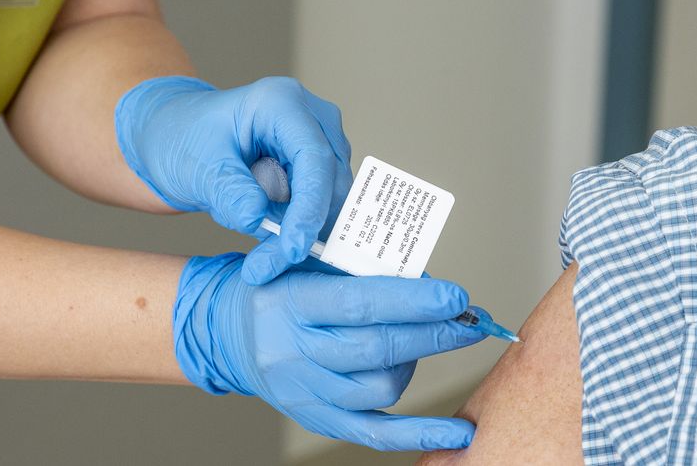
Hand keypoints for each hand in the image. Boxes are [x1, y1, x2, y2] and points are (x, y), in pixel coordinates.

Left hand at [115, 76, 351, 284]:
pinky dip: (294, 231)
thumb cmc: (186, 138)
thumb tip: (258, 219)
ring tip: (257, 257)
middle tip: (263, 267)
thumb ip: (229, 191)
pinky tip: (267, 246)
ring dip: (295, 234)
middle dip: (302, 230)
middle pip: (330, 183)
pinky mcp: (316, 170)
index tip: (294, 247)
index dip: (310, 206)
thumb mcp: (198, 165)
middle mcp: (311, 118)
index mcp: (282, 103)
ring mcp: (319, 143)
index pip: (313, 158)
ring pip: (329, 202)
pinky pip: (318, 209)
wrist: (179, 139)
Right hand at [174, 253, 486, 450]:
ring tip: (425, 339)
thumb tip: (428, 281)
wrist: (228, 332)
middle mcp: (294, 350)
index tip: (455, 297)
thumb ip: (358, 267)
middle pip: (376, 348)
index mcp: (290, 301)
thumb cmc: (277, 288)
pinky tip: (458, 432)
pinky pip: (375, 432)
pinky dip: (421, 433)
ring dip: (417, 361)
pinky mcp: (316, 417)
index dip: (414, 301)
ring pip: (381, 386)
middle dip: (432, 333)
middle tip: (468, 320)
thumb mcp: (305, 261)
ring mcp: (304, 390)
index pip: (359, 303)